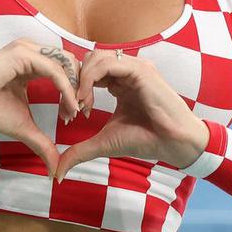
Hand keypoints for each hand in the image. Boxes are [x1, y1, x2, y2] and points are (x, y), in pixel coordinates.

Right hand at [0, 39, 81, 178]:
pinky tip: (68, 106)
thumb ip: (42, 142)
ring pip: (65, 63)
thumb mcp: (23, 127)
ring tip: (75, 110)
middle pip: (70, 62)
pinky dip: (65, 88)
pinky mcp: (21, 54)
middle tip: (81, 112)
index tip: (76, 115)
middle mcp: (31, 51)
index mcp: (31, 62)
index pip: (65, 68)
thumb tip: (55, 169)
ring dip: (75, 87)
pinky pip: (53, 69)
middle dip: (80, 86)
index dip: (75, 89)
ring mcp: (26, 50)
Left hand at [54, 50, 209, 182]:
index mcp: (120, 82)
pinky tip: (87, 101)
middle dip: (74, 80)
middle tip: (71, 107)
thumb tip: (57, 172)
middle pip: (89, 59)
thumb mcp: (105, 143)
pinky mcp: (140, 70)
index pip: (89, 70)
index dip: (74, 88)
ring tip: (80, 105)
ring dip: (81, 80)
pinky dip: (90, 79)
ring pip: (96, 58)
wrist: (173, 143)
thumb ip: (80, 151)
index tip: (69, 114)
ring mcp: (134, 68)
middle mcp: (126, 71)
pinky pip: (107, 64)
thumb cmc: (145, 140)